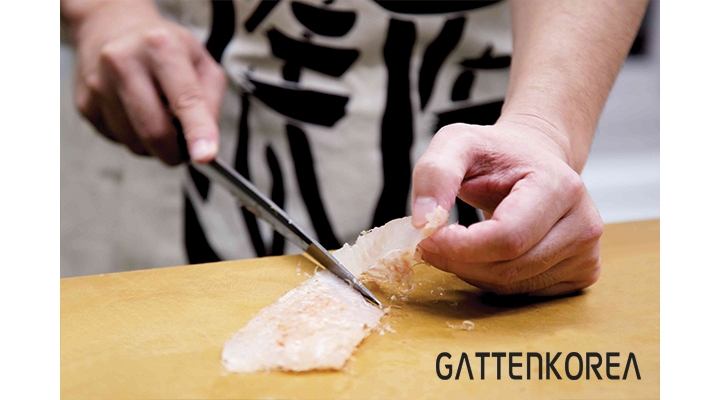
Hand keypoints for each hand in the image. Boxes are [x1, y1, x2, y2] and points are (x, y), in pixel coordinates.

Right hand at [71, 1, 225, 163]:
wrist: (112, 27)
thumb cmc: (162, 48)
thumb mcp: (201, 62)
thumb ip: (211, 101)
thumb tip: (205, 143)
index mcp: (161, 46)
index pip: (185, 98)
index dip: (197, 131)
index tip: (205, 156)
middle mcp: (124, 61)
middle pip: (155, 130)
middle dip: (175, 152)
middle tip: (184, 149)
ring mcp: (100, 83)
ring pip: (135, 142)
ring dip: (153, 145)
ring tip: (157, 118)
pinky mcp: (85, 103)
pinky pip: (117, 140)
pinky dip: (133, 137)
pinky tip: (134, 113)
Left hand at [411, 120, 603, 295]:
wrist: (534, 159)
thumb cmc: (497, 153)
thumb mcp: (458, 143)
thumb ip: (435, 174)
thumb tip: (422, 222)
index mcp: (560, 186)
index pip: (507, 237)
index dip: (461, 246)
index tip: (427, 239)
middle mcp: (584, 223)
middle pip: (509, 267)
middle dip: (459, 261)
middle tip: (430, 244)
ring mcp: (588, 252)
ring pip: (513, 285)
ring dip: (472, 271)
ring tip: (457, 243)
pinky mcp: (582, 272)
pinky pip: (524, 293)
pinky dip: (492, 279)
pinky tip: (486, 253)